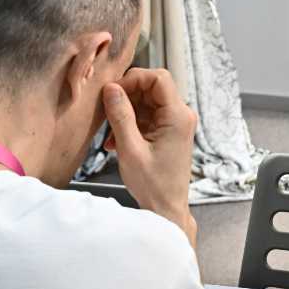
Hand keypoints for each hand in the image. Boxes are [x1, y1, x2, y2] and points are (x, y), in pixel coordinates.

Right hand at [102, 68, 197, 241]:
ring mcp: (175, 124)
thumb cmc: (153, 185)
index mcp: (178, 116)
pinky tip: (116, 141)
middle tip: (107, 112)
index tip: (113, 92)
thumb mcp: (130, 149)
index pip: (158, 78)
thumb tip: (111, 89)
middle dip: (126, 97)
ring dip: (125, 113)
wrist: (166, 210)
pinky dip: (130, 124)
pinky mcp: (168, 132)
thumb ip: (120, 116)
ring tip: (111, 135)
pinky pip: (147, 116)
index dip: (133, 79)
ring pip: (146, 102)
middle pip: (151, 88)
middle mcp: (181, 116)